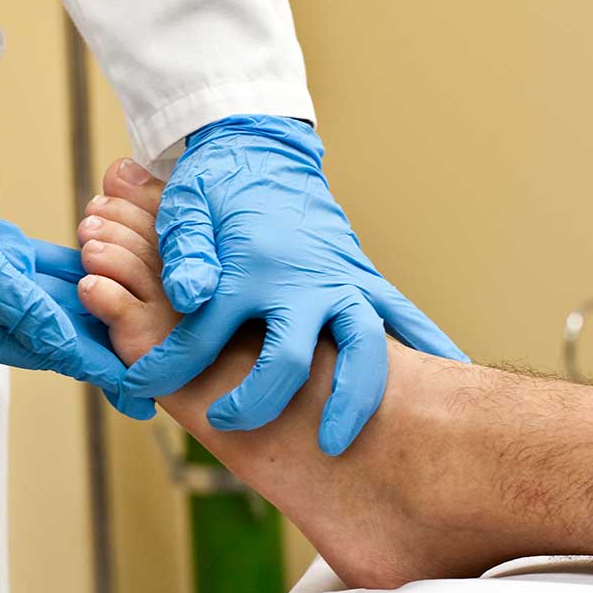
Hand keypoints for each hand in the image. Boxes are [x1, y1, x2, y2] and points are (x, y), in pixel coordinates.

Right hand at [0, 104, 151, 419]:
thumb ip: (13, 301)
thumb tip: (61, 340)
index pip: (46, 352)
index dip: (96, 369)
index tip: (138, 390)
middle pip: (59, 335)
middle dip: (108, 349)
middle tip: (159, 371)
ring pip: (60, 303)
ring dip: (104, 311)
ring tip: (151, 330)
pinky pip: (51, 268)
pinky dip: (84, 271)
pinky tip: (120, 276)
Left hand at [120, 115, 466, 453]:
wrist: (262, 149)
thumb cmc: (217, 185)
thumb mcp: (186, 208)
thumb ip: (186, 251)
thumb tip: (191, 295)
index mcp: (250, 266)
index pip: (202, 335)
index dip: (165, 368)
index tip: (140, 390)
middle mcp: (301, 280)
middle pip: (290, 356)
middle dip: (259, 400)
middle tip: (229, 428)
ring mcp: (339, 281)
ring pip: (362, 348)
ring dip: (353, 399)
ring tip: (338, 444)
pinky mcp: (364, 282)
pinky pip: (405, 322)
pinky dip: (430, 351)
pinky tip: (452, 382)